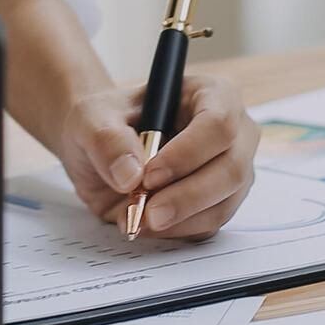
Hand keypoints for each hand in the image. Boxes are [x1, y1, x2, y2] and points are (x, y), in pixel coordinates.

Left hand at [53, 73, 257, 241]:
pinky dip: (177, 231)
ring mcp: (231, 170)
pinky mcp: (219, 203)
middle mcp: (232, 132)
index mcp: (210, 94)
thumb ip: (106, 139)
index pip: (218, 123)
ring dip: (180, 218)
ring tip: (138, 218)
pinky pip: (209, 225)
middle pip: (231, 169)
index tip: (149, 175)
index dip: (188, 153)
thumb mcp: (91, 118)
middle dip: (187, 196)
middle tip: (147, 212)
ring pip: (223, 203)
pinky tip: (147, 223)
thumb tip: (130, 175)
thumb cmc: (107, 121)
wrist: (103, 150)